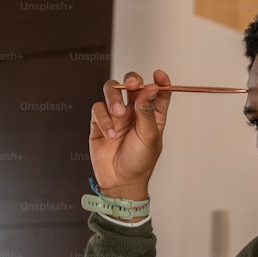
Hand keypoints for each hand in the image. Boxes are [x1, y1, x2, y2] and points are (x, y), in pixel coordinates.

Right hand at [89, 69, 172, 200]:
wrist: (120, 181)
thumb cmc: (140, 162)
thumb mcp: (149, 136)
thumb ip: (147, 110)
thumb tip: (151, 87)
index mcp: (152, 114)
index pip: (157, 91)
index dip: (160, 81)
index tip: (159, 75)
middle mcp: (134, 111)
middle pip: (131, 84)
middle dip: (131, 80)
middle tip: (132, 84)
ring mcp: (116, 115)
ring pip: (111, 90)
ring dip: (114, 98)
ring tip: (118, 114)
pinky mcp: (99, 122)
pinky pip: (97, 109)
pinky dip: (103, 120)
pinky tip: (110, 134)